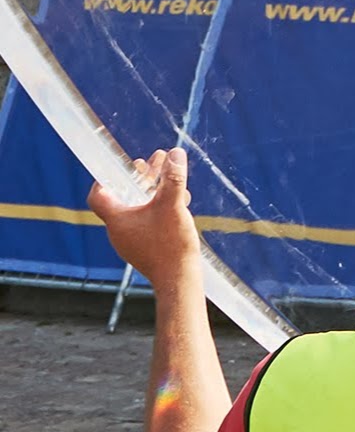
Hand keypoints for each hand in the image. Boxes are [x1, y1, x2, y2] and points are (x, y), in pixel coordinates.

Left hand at [89, 147, 200, 284]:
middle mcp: (120, 230)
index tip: (117, 165)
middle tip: (156, 160)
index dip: (104, 178)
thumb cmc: (170, 244)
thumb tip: (175, 153)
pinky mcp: (145, 246)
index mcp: (117, 220)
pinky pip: (147, 219)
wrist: (178, 279)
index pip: (98, 196)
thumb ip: (173, 178)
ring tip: (170, 176)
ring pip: (138, 207)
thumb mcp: (173, 205)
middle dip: (141, 176)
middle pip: (123, 197)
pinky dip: (159, 205)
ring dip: (153, 189)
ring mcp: (132, 240)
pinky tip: (179, 200)